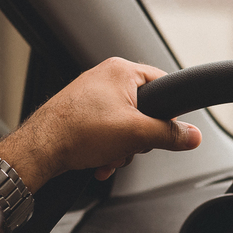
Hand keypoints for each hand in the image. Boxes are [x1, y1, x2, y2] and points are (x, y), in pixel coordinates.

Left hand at [0, 58, 201, 187]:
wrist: (39, 149)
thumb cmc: (78, 131)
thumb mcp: (137, 134)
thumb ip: (170, 134)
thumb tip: (193, 136)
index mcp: (122, 70)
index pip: (164, 84)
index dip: (168, 112)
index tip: (166, 131)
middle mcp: (106, 77)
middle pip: (144, 109)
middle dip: (139, 137)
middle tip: (129, 147)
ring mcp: (91, 94)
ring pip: (124, 124)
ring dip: (122, 148)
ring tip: (109, 157)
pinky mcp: (80, 112)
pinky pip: (106, 130)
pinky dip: (106, 148)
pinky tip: (99, 161)